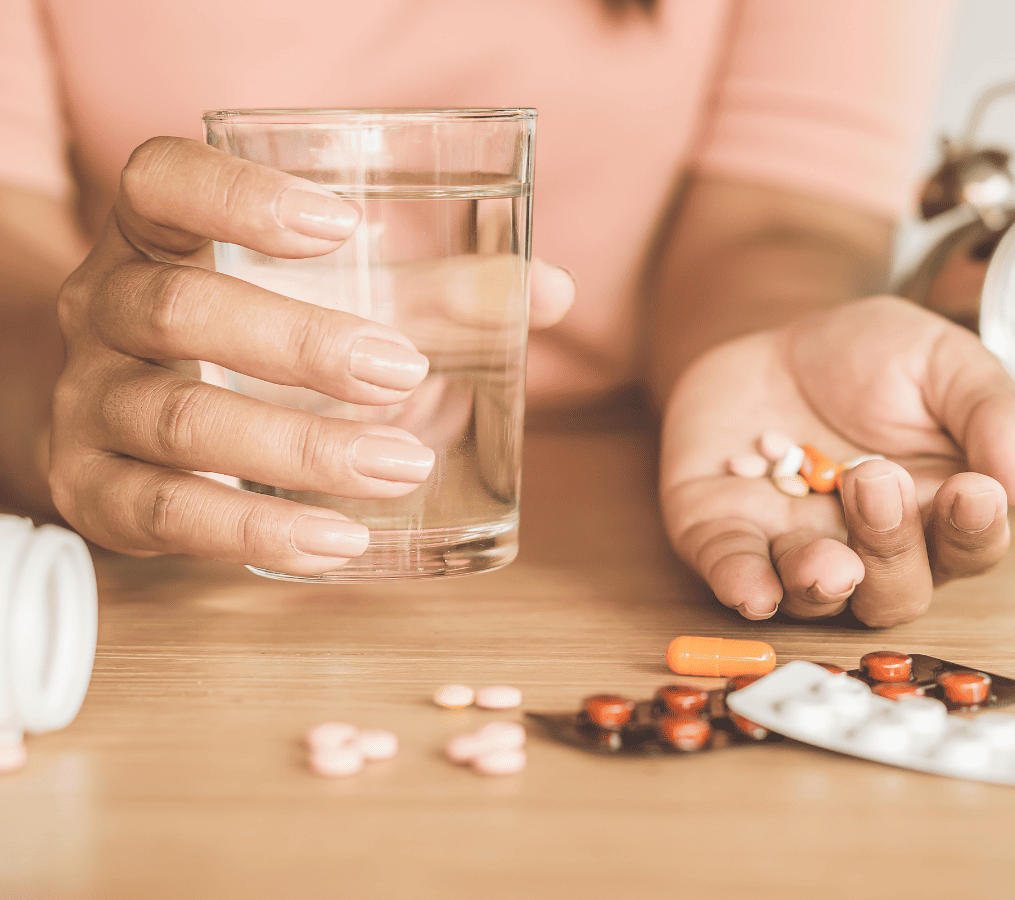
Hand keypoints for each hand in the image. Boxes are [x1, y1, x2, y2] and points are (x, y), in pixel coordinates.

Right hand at [50, 136, 572, 575]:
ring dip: (300, 449)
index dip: (240, 196)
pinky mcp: (93, 492)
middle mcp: (105, 308)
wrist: (136, 421)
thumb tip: (552, 290)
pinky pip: (167, 515)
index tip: (339, 223)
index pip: (162, 183)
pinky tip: (338, 543)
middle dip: (300, 343)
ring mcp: (90, 403)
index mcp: (156, 236)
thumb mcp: (330, 301)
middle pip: (181, 309)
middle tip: (402, 370)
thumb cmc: (254, 342)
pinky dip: (256, 532)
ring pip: (181, 421)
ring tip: (403, 467)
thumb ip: (436, 292)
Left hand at [659, 296, 1014, 625]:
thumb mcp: (940, 361)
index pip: (969, 546)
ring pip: (817, 599)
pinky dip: (742, 585)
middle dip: (891, 548)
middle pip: (895, 591)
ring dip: (821, 584)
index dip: (974, 530)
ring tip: (828, 556)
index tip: (975, 491)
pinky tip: (754, 589)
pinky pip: (733, 575)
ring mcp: (795, 547)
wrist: (774, 343)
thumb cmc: (869, 360)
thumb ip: (989, 411)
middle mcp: (869, 549)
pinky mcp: (727, 536)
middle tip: (876, 481)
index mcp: (936, 512)